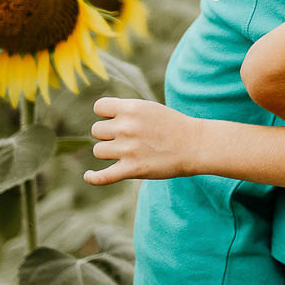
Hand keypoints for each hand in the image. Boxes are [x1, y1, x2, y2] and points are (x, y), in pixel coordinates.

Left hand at [85, 97, 201, 184]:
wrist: (195, 145)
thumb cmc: (172, 126)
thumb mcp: (149, 108)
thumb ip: (126, 111)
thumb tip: (103, 119)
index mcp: (131, 108)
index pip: (98, 107)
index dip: (105, 114)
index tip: (116, 120)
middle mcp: (126, 127)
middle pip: (97, 130)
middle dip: (108, 134)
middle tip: (127, 138)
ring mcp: (128, 149)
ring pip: (99, 150)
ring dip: (109, 152)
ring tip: (127, 152)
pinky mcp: (132, 169)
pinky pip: (103, 176)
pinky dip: (93, 177)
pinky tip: (89, 175)